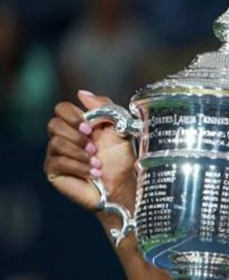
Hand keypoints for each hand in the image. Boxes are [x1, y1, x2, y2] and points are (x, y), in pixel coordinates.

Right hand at [44, 91, 136, 214]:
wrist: (123, 186)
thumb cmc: (121, 160)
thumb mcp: (119, 128)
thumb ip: (104, 108)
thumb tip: (81, 93)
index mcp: (78, 125)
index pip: (61, 108)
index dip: (72, 115)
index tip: (89, 127)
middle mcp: (64, 137)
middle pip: (54, 124)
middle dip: (76, 136)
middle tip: (93, 148)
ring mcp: (56, 154)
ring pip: (55, 143)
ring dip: (80, 154)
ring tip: (97, 164)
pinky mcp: (54, 171)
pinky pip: (57, 162)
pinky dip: (78, 167)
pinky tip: (92, 173)